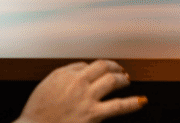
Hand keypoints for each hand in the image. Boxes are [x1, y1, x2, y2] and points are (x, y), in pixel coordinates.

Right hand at [17, 60, 145, 122]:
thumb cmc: (38, 110)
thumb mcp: (47, 83)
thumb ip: (65, 74)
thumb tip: (82, 68)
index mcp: (66, 74)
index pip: (88, 64)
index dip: (98, 67)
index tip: (103, 70)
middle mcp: (78, 82)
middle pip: (103, 67)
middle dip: (114, 68)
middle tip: (120, 71)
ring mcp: (88, 98)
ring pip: (112, 81)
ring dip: (123, 79)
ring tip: (127, 80)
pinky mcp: (94, 114)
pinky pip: (118, 106)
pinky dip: (132, 103)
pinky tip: (141, 101)